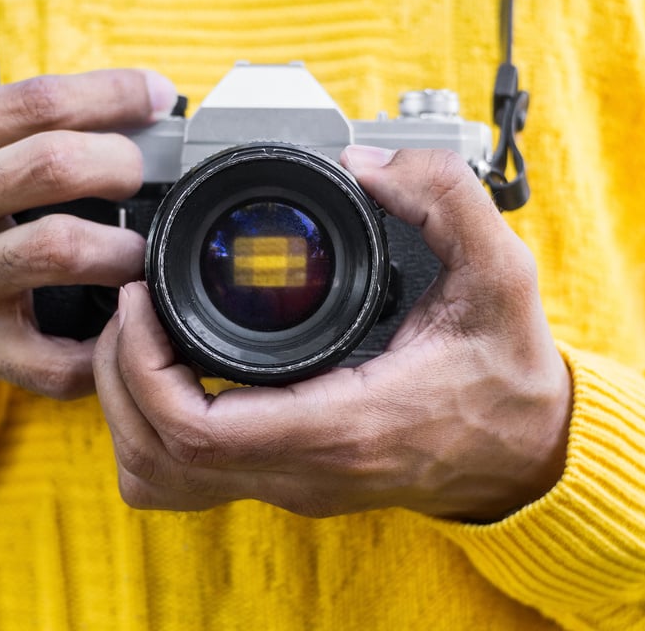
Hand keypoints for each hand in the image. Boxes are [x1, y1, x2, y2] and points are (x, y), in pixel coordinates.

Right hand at [0, 69, 176, 397]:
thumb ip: (18, 125)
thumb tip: (136, 109)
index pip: (37, 102)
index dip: (114, 94)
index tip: (159, 96)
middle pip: (54, 166)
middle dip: (121, 164)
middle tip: (142, 175)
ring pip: (63, 250)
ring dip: (125, 249)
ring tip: (139, 250)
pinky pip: (57, 357)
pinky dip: (108, 344)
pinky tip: (125, 323)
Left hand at [92, 146, 570, 520]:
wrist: (526, 452)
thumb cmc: (508, 372)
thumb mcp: (501, 273)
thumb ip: (443, 198)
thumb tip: (365, 160)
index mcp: (344, 425)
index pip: (198, 432)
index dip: (143, 366)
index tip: (143, 297)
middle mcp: (305, 470)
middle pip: (157, 460)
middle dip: (118, 378)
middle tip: (132, 307)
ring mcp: (291, 484)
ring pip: (160, 480)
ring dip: (127, 410)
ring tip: (140, 338)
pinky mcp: (287, 480)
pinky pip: (187, 479)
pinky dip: (154, 430)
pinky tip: (171, 374)